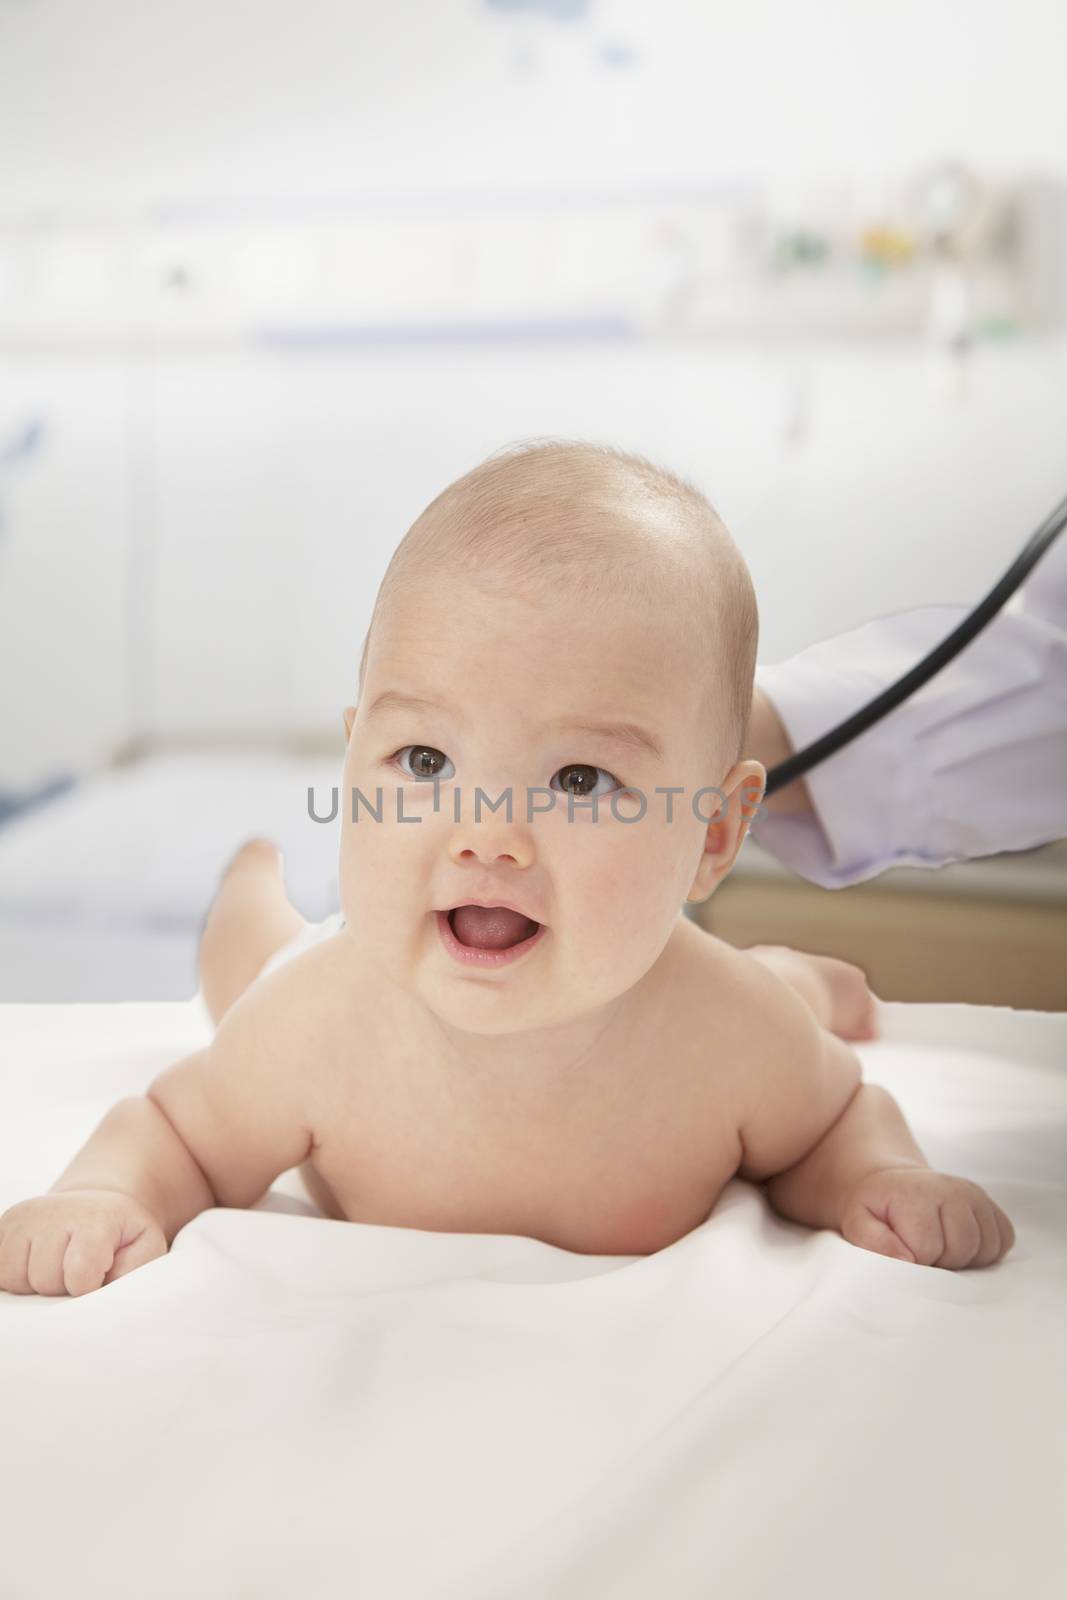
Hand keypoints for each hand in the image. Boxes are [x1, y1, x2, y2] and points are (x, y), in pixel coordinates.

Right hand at [0, 1188, 167, 1296]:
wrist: (97, 1204)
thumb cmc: (122, 1235)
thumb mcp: (146, 1247)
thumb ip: (135, 1268)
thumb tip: (104, 1287)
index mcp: (96, 1218)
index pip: (79, 1274)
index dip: (87, 1289)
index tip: (98, 1278)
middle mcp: (55, 1212)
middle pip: (44, 1280)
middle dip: (62, 1287)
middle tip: (78, 1271)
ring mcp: (25, 1217)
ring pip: (16, 1279)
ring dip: (36, 1285)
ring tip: (58, 1268)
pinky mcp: (4, 1226)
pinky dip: (16, 1278)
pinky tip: (37, 1265)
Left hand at [841, 1166, 1015, 1269]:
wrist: (893, 1185)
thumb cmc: (876, 1210)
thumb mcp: (858, 1222)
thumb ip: (871, 1241)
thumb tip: (905, 1260)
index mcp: (916, 1194)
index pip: (927, 1249)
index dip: (913, 1261)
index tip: (902, 1251)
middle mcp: (951, 1189)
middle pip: (961, 1249)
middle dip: (940, 1261)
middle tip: (921, 1251)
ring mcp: (974, 1195)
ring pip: (986, 1248)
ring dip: (964, 1258)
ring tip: (939, 1248)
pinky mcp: (989, 1204)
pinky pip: (1003, 1240)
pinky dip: (985, 1251)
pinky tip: (960, 1244)